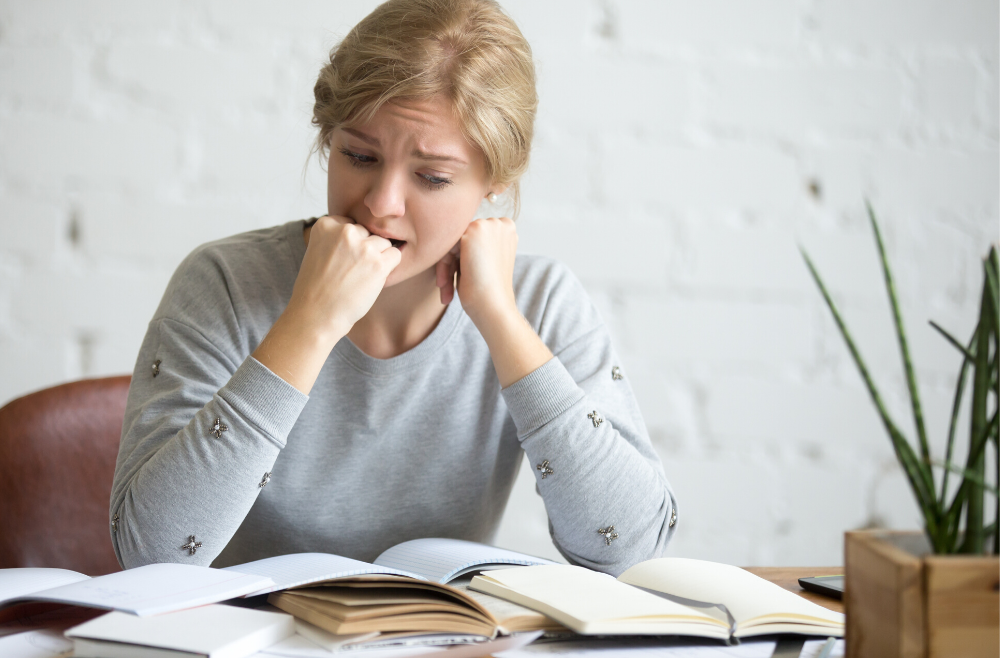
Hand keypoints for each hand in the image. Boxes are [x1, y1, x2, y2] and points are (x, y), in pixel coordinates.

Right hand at [252, 216, 399, 393]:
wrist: (316, 315)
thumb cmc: (317, 288)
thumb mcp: (317, 251)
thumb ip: (336, 238)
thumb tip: (365, 231)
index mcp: (325, 224)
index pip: (351, 224)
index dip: (351, 244)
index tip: (342, 260)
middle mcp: (345, 231)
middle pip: (368, 232)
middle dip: (365, 249)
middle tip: (352, 271)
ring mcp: (362, 247)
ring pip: (384, 242)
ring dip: (378, 258)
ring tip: (361, 276)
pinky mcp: (378, 263)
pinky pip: (395, 255)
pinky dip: (389, 267)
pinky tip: (373, 279)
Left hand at [435, 217, 552, 387]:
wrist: (493, 307)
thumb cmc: (489, 293)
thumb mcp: (485, 264)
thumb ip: (474, 247)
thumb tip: (452, 242)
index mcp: (507, 231)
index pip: (474, 241)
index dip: (462, 262)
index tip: (457, 283)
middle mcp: (500, 224)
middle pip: (462, 240)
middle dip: (452, 266)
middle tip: (446, 292)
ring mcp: (489, 225)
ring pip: (452, 243)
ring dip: (446, 270)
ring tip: (445, 294)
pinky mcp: (474, 229)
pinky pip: (447, 244)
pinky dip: (442, 266)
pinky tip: (443, 285)